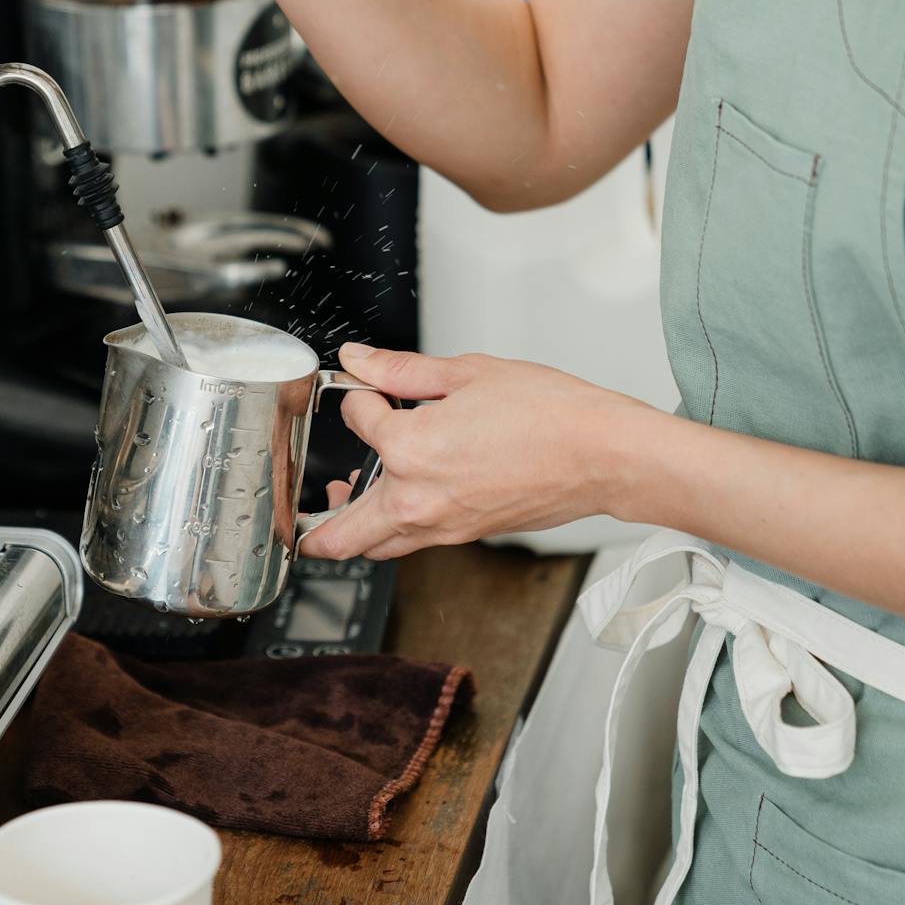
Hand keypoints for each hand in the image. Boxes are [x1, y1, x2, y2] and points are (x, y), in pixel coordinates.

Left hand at [300, 343, 653, 560]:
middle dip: (313, 524)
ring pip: (376, 546)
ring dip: (354, 528)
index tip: (367, 385)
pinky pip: (413, 542)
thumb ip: (402, 370)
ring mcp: (443, 526)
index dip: (360, 394)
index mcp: (413, 450)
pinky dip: (394, 526)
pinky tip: (403, 494)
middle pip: (341, 535)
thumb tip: (359, 358)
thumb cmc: (552, 414)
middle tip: (298, 508)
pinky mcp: (466, 535)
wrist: (606, 455)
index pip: (358, 421)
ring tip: (348, 498)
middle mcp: (419, 499)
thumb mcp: (468, 372)